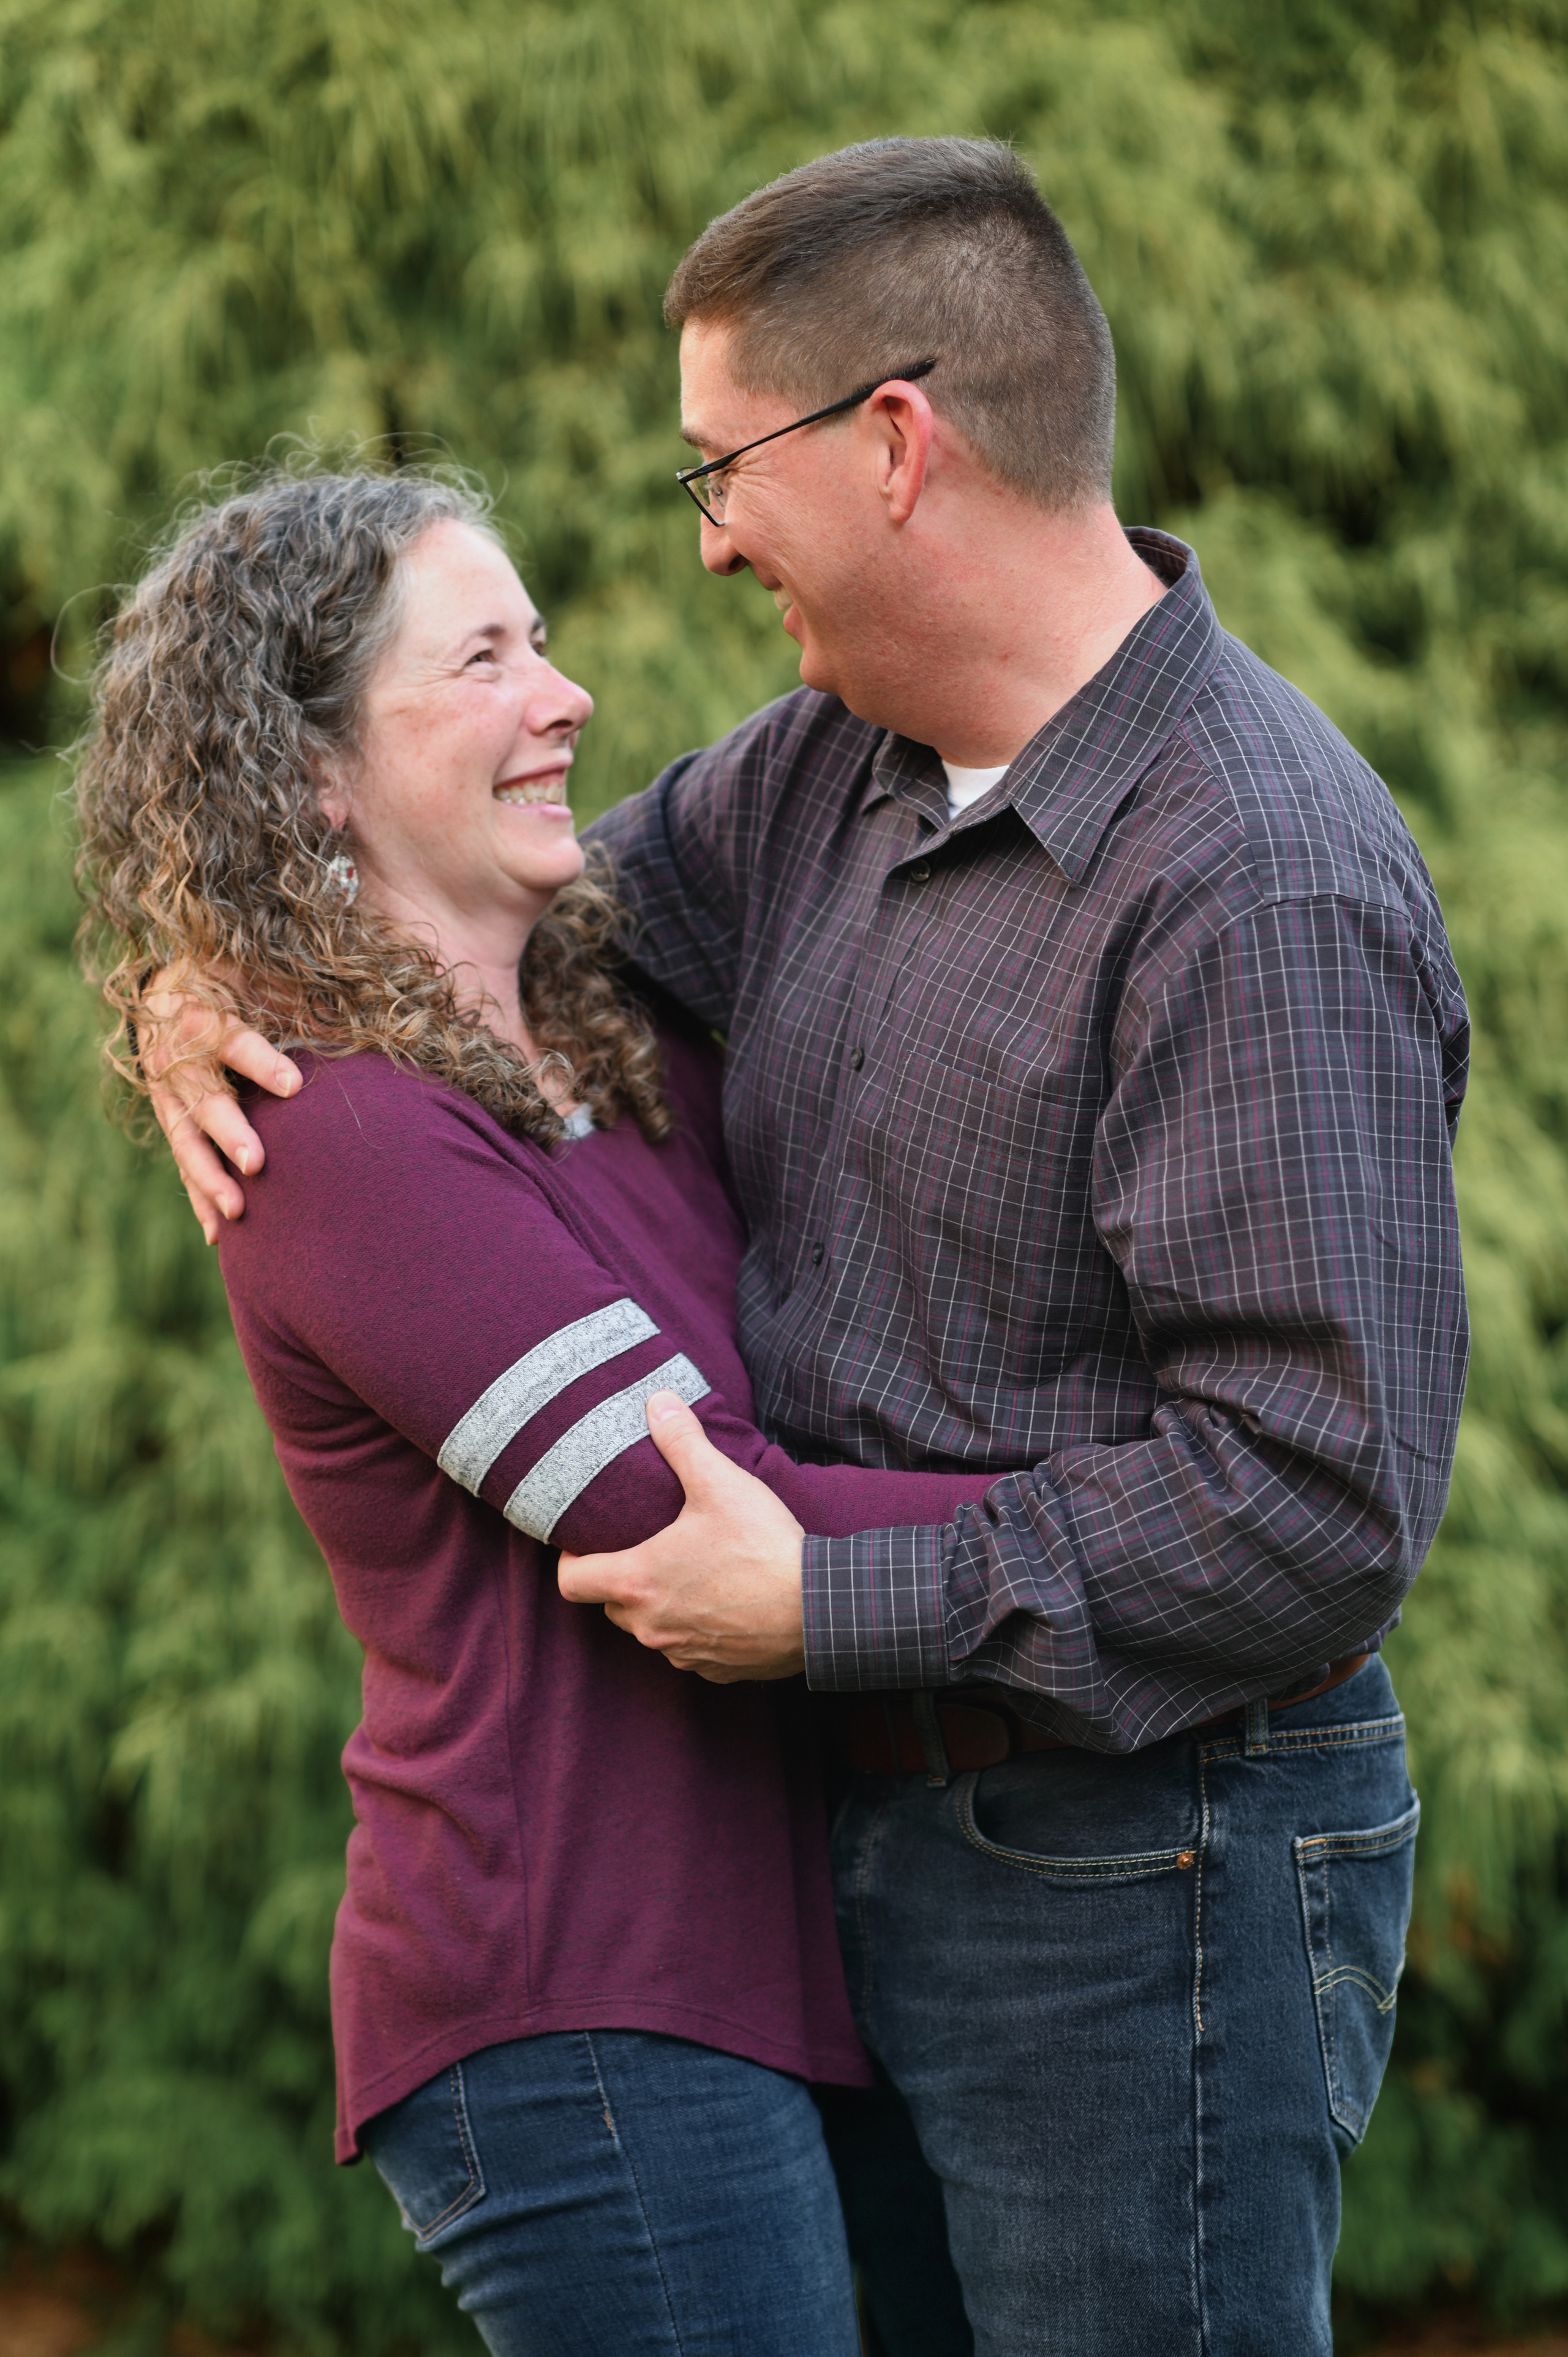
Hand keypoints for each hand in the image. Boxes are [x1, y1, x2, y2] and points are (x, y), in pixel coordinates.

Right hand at [139, 976, 301, 1241]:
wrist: (163, 993)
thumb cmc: (225, 982)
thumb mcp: (250, 977)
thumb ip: (289, 996)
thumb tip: (349, 1009)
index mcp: (204, 1019)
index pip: (234, 1041)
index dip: (261, 1063)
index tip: (295, 1086)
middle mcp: (179, 1061)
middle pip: (207, 1101)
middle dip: (232, 1135)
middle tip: (258, 1164)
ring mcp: (168, 1096)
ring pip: (188, 1142)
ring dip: (212, 1180)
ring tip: (238, 1212)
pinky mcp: (170, 1120)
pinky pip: (184, 1163)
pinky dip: (199, 1197)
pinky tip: (218, 1234)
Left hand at [557, 1391, 806, 1681]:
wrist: (820, 1608)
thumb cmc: (763, 1546)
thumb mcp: (720, 1483)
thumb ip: (682, 1441)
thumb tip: (658, 1401)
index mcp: (638, 1581)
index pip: (572, 1582)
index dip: (570, 1561)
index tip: (584, 1544)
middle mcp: (651, 1627)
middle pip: (611, 1607)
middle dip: (620, 1579)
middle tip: (643, 1548)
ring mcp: (684, 1653)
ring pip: (652, 1630)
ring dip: (660, 1606)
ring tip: (688, 1572)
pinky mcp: (717, 1670)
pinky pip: (690, 1650)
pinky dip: (697, 1629)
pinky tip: (725, 1601)